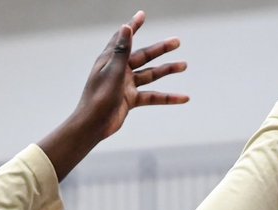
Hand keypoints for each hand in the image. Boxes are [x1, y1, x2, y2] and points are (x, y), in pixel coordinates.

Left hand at [40, 12, 187, 180]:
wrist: (93, 125)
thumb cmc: (98, 98)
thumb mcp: (112, 72)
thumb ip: (121, 50)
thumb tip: (126, 27)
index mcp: (111, 59)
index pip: (124, 38)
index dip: (133, 26)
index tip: (142, 15)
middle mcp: (120, 69)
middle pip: (144, 56)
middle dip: (161, 49)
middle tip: (177, 41)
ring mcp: (126, 85)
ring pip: (150, 74)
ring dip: (167, 70)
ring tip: (184, 65)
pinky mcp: (130, 100)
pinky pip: (152, 96)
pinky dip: (167, 98)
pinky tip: (182, 97)